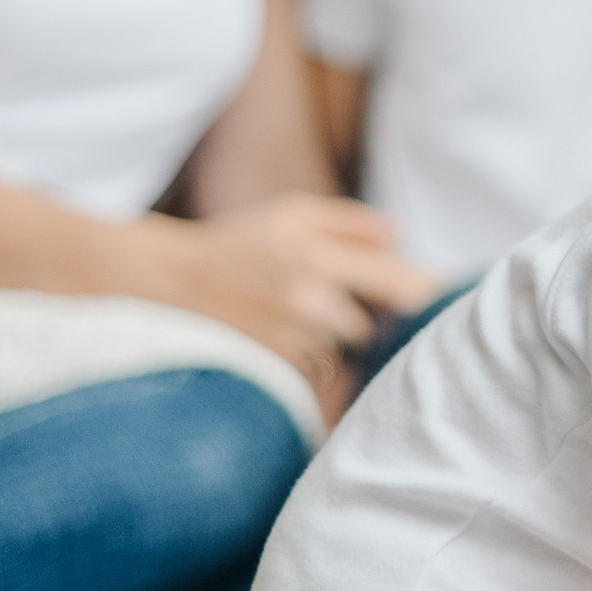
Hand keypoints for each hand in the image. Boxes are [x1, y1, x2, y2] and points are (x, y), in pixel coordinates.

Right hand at [153, 194, 436, 384]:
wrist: (161, 283)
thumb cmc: (233, 243)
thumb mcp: (290, 215)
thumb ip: (350, 223)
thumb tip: (401, 231)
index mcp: (319, 255)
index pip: (399, 284)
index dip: (422, 296)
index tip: (430, 300)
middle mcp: (307, 299)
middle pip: (371, 329)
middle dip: (365, 325)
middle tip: (341, 314)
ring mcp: (287, 339)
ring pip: (338, 354)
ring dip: (332, 347)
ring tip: (298, 325)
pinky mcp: (269, 369)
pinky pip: (309, 376)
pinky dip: (307, 365)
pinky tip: (283, 344)